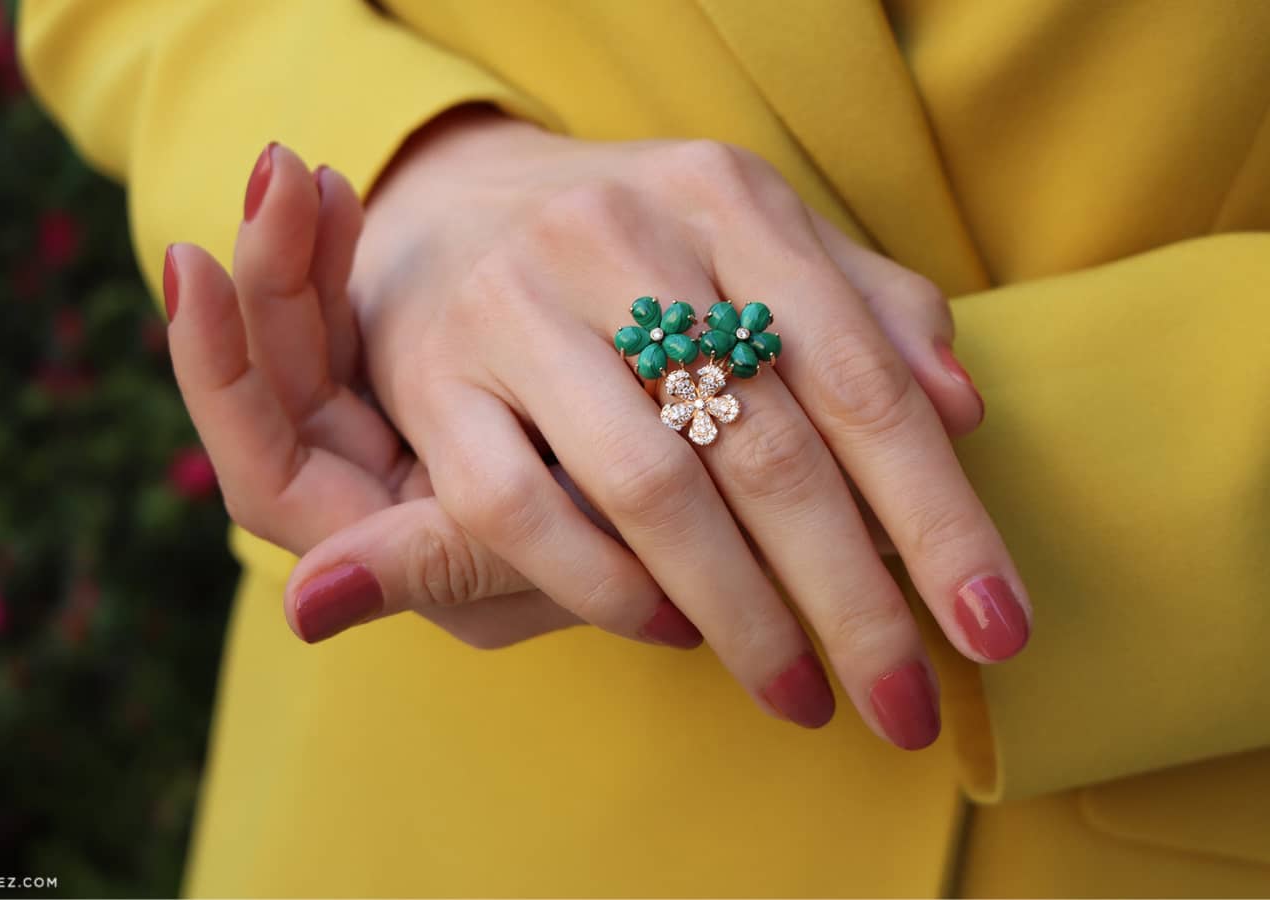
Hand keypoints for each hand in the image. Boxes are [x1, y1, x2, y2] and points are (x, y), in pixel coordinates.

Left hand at [164, 150, 590, 649]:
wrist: (708, 517)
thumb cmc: (633, 564)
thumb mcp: (547, 568)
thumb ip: (443, 567)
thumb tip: (304, 601)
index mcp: (368, 540)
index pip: (262, 466)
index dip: (220, 373)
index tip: (198, 268)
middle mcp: (359, 482)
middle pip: (278, 379)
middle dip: (270, 278)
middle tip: (274, 176)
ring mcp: (388, 420)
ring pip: (311, 333)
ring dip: (298, 252)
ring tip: (299, 172)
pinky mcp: (426, 368)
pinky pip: (352, 306)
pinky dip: (340, 252)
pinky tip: (336, 190)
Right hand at [338, 109, 1029, 749]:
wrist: (450, 213)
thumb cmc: (637, 255)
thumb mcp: (757, 246)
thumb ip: (866, 313)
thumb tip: (961, 413)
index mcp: (723, 196)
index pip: (859, 375)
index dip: (939, 513)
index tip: (996, 627)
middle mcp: (617, 235)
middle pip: (768, 446)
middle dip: (852, 599)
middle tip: (906, 704)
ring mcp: (513, 305)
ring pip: (652, 489)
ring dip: (742, 616)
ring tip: (802, 694)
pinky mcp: (437, 382)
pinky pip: (522, 514)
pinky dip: (608, 592)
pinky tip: (672, 631)